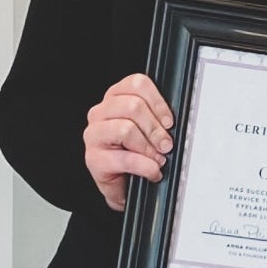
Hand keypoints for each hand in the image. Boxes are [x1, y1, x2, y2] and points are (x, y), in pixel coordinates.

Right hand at [84, 74, 173, 210]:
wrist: (123, 184)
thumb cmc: (136, 151)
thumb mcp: (147, 127)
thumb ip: (157, 116)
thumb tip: (172, 121)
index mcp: (116, 97)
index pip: (137, 84)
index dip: (158, 102)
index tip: (169, 121)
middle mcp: (101, 112)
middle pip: (133, 106)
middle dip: (155, 128)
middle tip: (167, 144)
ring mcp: (94, 134)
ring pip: (126, 129)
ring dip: (149, 147)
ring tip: (159, 159)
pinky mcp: (93, 158)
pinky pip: (124, 158)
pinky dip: (144, 166)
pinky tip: (152, 171)